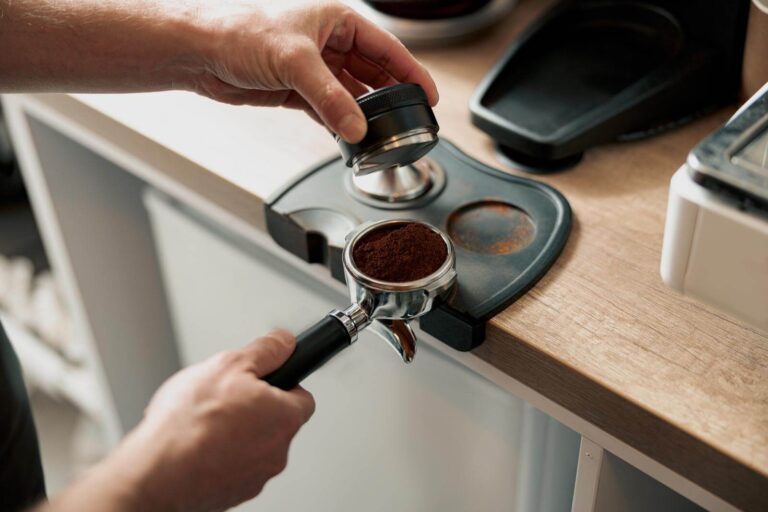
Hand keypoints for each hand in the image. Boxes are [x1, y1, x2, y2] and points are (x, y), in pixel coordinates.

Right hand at [45, 329, 313, 511]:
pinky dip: (218, 454)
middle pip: (275, 420)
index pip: (302, 395)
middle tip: (224, 398)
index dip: (281, 382)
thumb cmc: (189, 424)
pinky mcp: (232, 492)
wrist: (155, 474)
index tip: (263, 378)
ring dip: (234, 431)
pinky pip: (231, 465)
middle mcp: (277, 451)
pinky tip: (194, 444)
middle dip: (253, 406)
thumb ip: (265, 350)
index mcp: (285, 418)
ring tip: (202, 422)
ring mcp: (255, 476)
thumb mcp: (229, 364)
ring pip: (252, 443)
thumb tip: (284, 342)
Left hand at [191, 0, 438, 142]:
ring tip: (382, 136)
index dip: (411, 72)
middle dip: (390, 98)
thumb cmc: (240, 31)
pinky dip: (339, 124)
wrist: (201, 52)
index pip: (387, 48)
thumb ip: (330, 98)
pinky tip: (350, 138)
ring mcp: (315, 68)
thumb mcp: (294, 61)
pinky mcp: (298, 90)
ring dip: (364, 115)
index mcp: (338, 20)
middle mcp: (330, 43)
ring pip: (351, 95)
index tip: (429, 96)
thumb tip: (357, 128)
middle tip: (409, 122)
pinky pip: (329, 110)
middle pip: (373, 74)